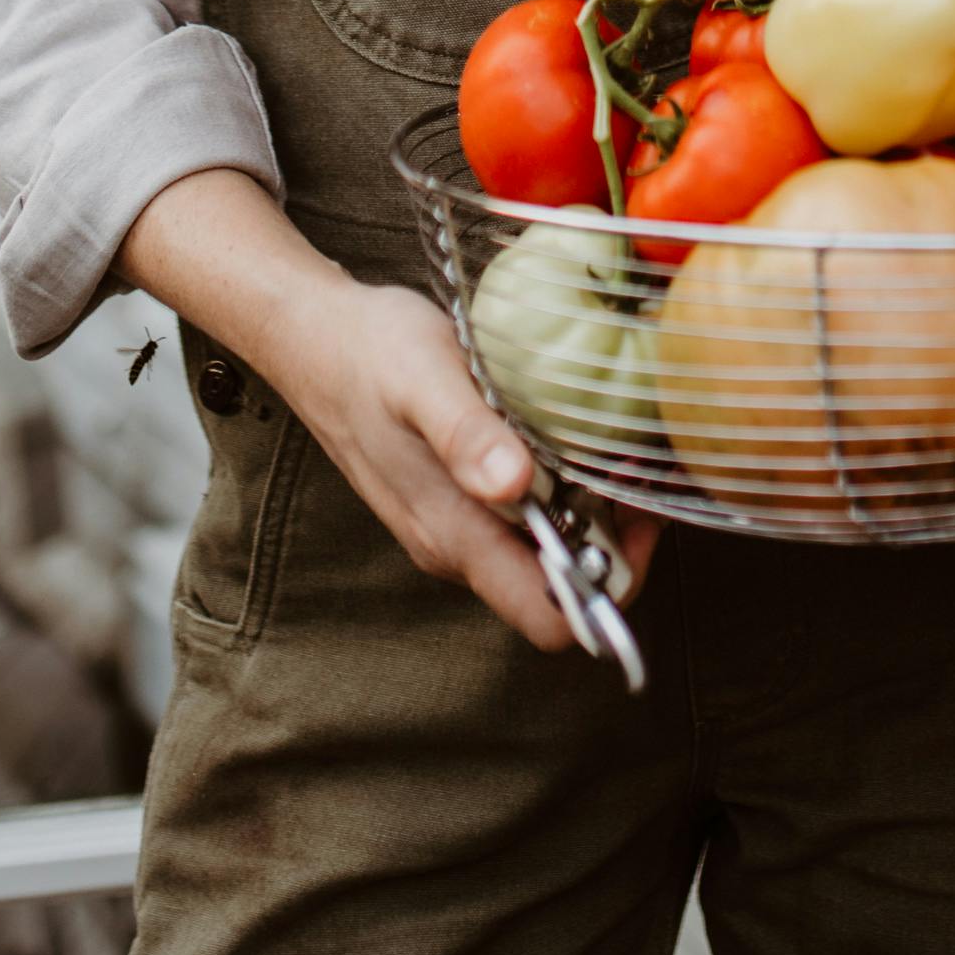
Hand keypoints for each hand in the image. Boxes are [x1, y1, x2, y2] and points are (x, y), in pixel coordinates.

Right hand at [264, 269, 661, 650]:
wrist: (315, 337)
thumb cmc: (370, 353)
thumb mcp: (425, 379)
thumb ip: (467, 437)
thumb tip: (514, 488)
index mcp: (454, 534)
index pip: (549, 617)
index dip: (608, 588)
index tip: (639, 521)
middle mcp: (456, 546)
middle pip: (556, 591)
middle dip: (611, 546)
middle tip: (632, 469)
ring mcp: (452, 526)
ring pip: (541, 556)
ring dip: (588, 517)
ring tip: (607, 448)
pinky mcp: (453, 499)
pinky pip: (521, 524)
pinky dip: (558, 496)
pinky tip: (566, 440)